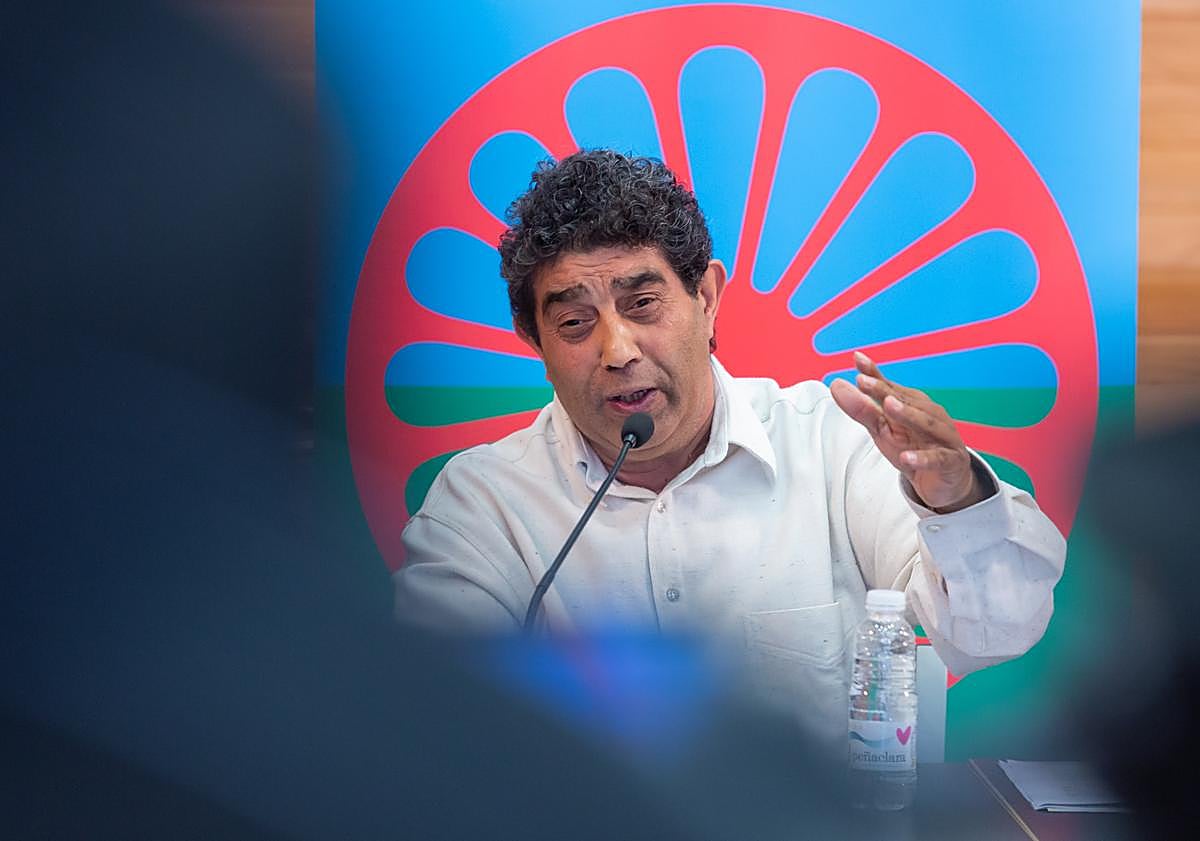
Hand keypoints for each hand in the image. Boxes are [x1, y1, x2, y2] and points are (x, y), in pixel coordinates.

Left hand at [829, 352, 988, 511]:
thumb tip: (836, 384)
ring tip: (888, 406)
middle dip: (885, 391)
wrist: (943, 479)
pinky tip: (906, 458)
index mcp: (912, 404)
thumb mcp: (882, 430)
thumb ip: (862, 409)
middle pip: (908, 401)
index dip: (874, 374)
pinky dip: (922, 458)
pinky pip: (937, 458)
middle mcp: (929, 415)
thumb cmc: (913, 447)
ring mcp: (943, 437)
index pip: (891, 387)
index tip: (857, 360)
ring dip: (908, 414)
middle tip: (863, 381)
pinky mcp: (951, 460)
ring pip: (927, 424)